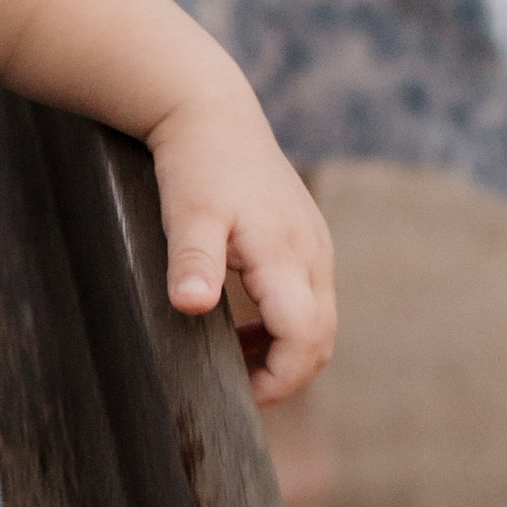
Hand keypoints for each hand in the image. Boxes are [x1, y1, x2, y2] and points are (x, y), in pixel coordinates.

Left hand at [147, 75, 334, 402]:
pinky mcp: (307, 239)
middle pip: (320, 338)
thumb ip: (192, 261)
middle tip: (236, 386)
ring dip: (284, 349)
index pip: (305, 338)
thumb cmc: (196, 162)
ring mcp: (315, 246)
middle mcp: (314, 254)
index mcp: (287, 254)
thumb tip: (189, 306)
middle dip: (285, 373)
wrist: (210, 111)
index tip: (240, 396)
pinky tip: (241, 325)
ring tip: (234, 358)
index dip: (279, 379)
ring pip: (318, 320)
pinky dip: (284, 324)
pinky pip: (309, 298)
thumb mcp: (186, 213)